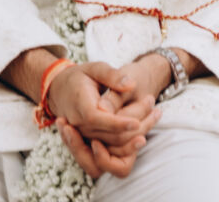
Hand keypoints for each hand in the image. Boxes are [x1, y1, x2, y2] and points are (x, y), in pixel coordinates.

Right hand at [48, 61, 158, 178]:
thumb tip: (130, 84)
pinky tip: (144, 133)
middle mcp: (79, 124)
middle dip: (133, 128)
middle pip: (108, 136)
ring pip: (109, 146)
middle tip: (158, 112)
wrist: (60, 90)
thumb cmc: (80, 76)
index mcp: (80, 105)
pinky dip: (126, 146)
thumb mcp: (95, 68)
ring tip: (156, 118)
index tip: (137, 122)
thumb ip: (112, 75)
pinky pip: (107, 150)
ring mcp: (82, 135)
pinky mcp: (87, 140)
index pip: (98, 119)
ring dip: (133, 139)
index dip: (118, 123)